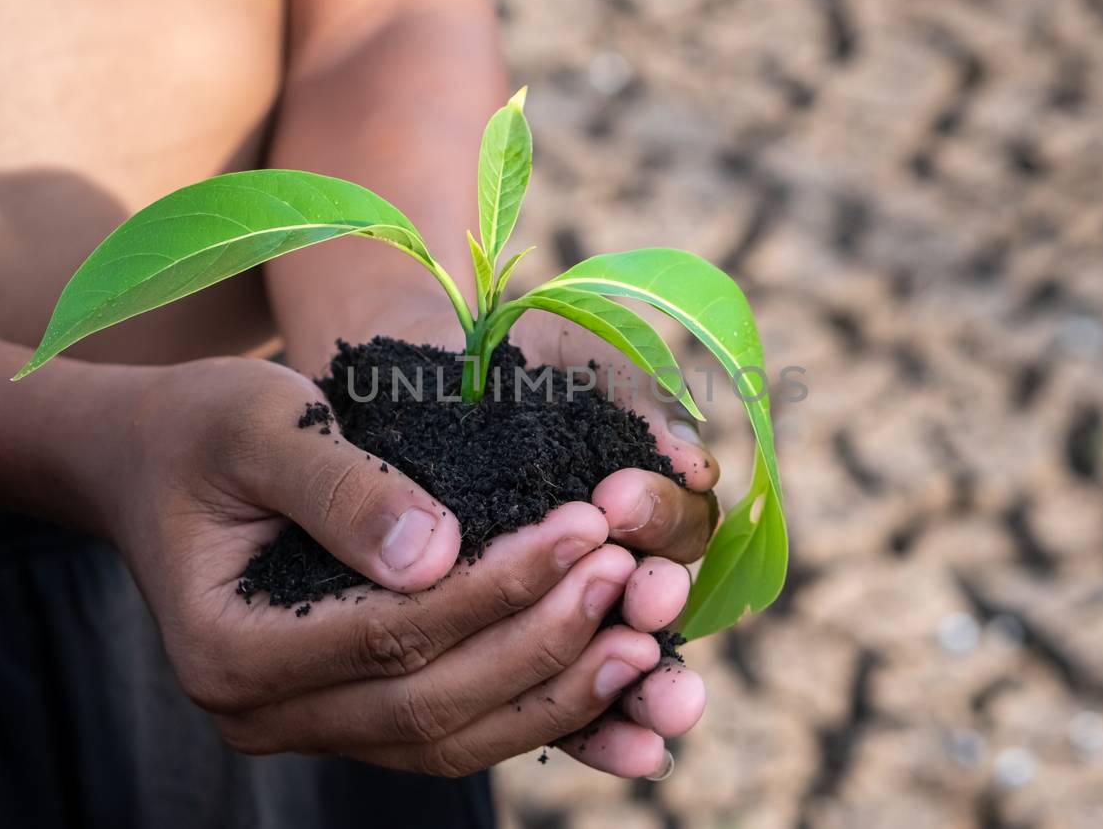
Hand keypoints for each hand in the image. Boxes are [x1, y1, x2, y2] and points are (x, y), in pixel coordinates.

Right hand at [81, 355, 689, 776]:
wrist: (154, 461)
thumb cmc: (204, 428)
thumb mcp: (260, 424)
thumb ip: (342, 486)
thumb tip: (438, 553)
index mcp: (229, 649)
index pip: (392, 632)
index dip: (499, 586)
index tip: (589, 527)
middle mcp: (261, 714)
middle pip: (431, 703)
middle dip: (546, 644)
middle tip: (638, 579)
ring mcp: (306, 727)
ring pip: (451, 739)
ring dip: (558, 693)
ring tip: (647, 636)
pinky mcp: (349, 716)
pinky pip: (452, 733)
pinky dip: (534, 713)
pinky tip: (610, 682)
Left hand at [507, 308, 717, 768]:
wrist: (407, 361)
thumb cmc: (499, 349)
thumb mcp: (569, 356)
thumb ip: (634, 395)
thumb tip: (695, 461)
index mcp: (644, 487)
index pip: (676, 518)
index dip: (657, 517)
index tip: (615, 502)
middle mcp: (618, 549)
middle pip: (656, 591)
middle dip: (653, 599)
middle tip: (643, 595)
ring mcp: (569, 595)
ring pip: (618, 650)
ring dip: (639, 674)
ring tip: (645, 679)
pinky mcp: (513, 636)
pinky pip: (558, 692)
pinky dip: (596, 724)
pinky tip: (633, 753)